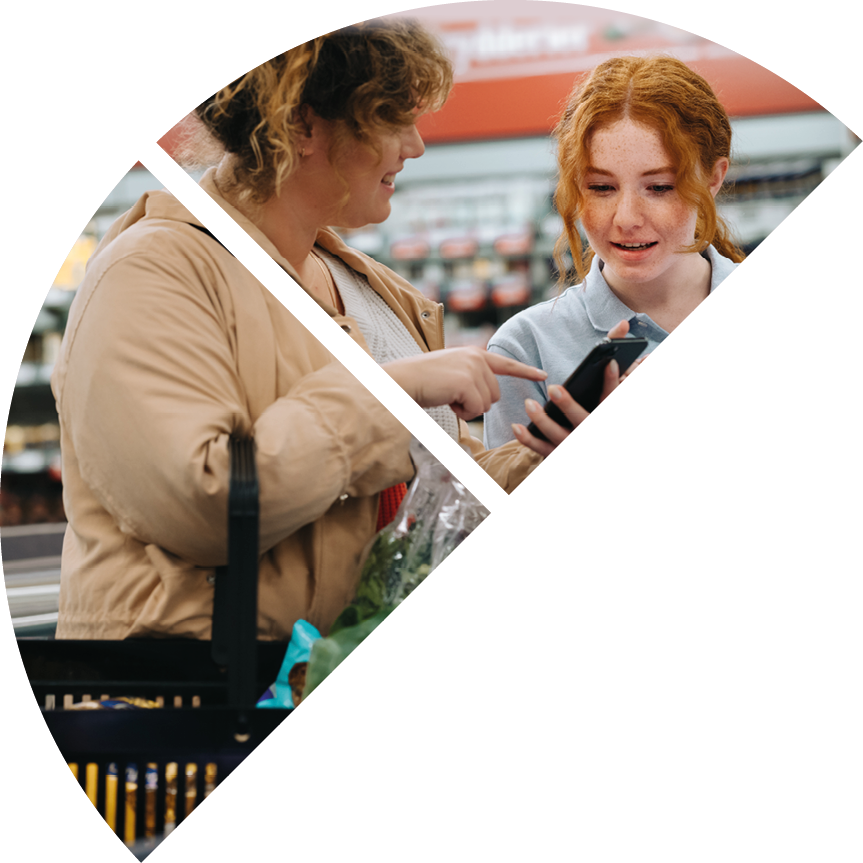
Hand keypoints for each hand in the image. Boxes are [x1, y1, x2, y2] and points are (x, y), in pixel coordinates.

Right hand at [384, 347, 546, 420]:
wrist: (404, 380)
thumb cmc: (423, 381)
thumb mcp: (452, 372)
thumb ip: (471, 377)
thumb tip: (487, 397)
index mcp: (474, 354)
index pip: (505, 363)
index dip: (525, 371)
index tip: (543, 375)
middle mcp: (477, 358)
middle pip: (495, 394)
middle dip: (476, 402)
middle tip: (452, 395)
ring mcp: (473, 369)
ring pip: (487, 404)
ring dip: (468, 408)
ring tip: (447, 396)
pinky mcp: (467, 382)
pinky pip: (476, 409)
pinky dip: (462, 412)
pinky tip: (447, 401)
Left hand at [511, 359, 619, 456]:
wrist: (594, 447)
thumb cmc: (598, 410)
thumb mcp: (610, 389)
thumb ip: (615, 358)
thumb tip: (623, 324)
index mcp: (607, 416)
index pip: (613, 398)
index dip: (613, 382)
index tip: (611, 363)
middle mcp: (593, 432)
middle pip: (583, 421)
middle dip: (569, 406)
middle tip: (554, 389)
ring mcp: (576, 445)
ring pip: (560, 437)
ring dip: (543, 421)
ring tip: (529, 403)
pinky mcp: (560, 455)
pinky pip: (543, 450)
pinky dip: (529, 440)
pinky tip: (516, 426)